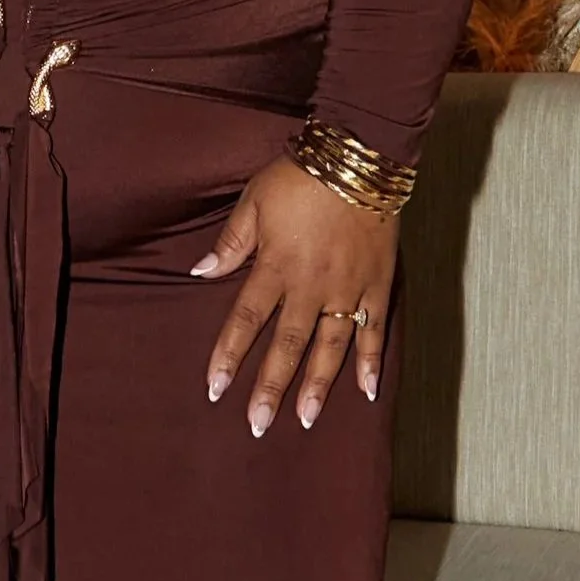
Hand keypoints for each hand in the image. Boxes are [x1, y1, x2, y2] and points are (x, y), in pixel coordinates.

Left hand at [195, 156, 394, 432]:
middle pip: (287, 345)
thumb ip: (231, 243)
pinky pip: (375, 328)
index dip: (229, 355)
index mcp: (276, 266)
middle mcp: (311, 286)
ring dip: (318, 385)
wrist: (360, 156)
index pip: (246, 320)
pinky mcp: (378, 283)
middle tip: (258, 424)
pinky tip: (367, 391)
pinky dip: (371, 360)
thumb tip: (201, 272)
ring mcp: (348, 288)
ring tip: (306, 419)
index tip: (215, 389)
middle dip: (270, 386)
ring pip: (330, 346)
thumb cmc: (301, 176)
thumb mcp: (254, 202)